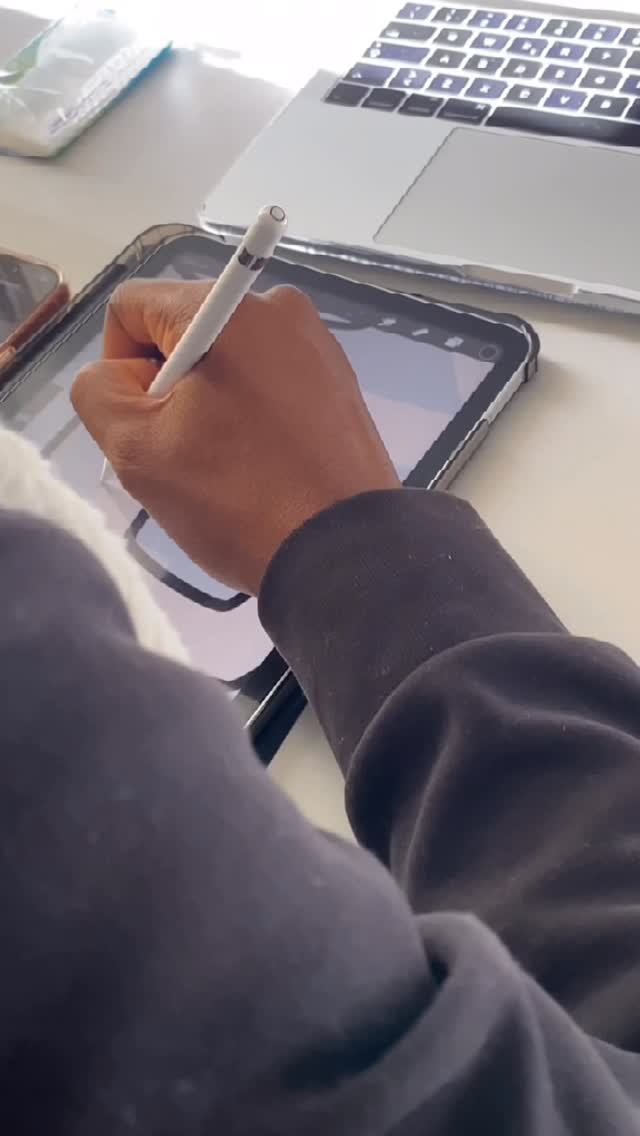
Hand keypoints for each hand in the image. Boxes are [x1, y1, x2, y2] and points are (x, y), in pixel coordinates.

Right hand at [72, 280, 399, 594]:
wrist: (343, 552)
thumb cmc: (237, 499)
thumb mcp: (137, 450)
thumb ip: (98, 392)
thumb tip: (119, 373)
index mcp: (226, 307)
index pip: (132, 309)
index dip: (119, 369)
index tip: (144, 426)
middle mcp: (277, 306)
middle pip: (182, 332)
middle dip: (166, 388)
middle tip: (184, 453)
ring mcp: (316, 342)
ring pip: (225, 360)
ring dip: (207, 404)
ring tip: (227, 465)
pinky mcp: (339, 379)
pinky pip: (267, 380)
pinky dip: (250, 414)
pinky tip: (260, 464)